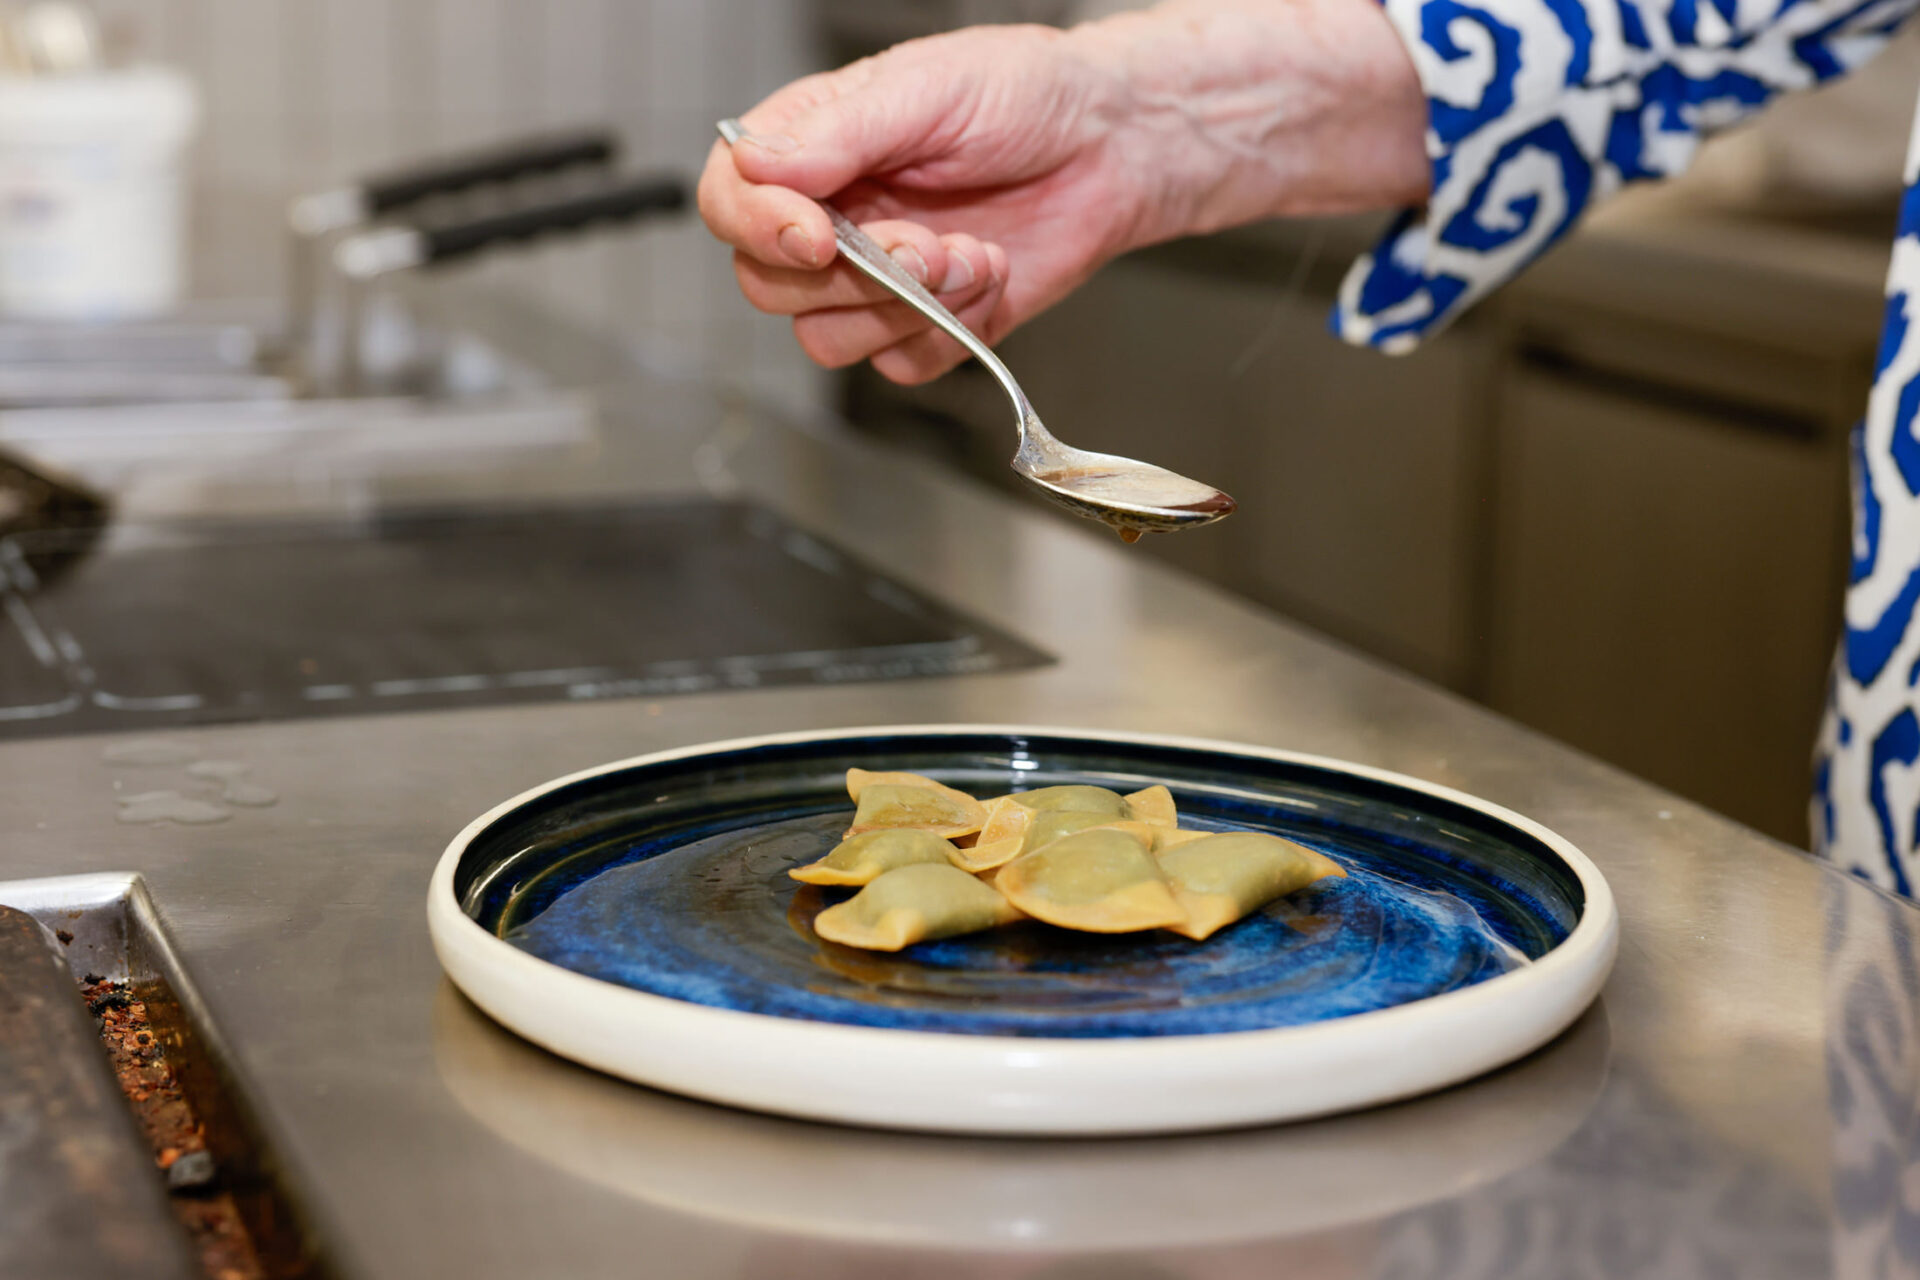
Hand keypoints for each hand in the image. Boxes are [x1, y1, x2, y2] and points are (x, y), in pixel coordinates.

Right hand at [698, 1, 1426, 384]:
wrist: (1114, 146)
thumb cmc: (1027, 95)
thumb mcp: (928, 88)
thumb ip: (840, 132)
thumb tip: (758, 161)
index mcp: (810, 149)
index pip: (730, 203)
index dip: (760, 229)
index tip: (818, 234)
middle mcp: (831, 217)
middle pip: (770, 286)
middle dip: (853, 275)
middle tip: (922, 242)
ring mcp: (876, 279)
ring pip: (829, 338)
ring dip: (904, 306)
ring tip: (968, 254)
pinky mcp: (927, 326)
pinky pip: (900, 364)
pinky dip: (947, 332)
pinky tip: (987, 275)